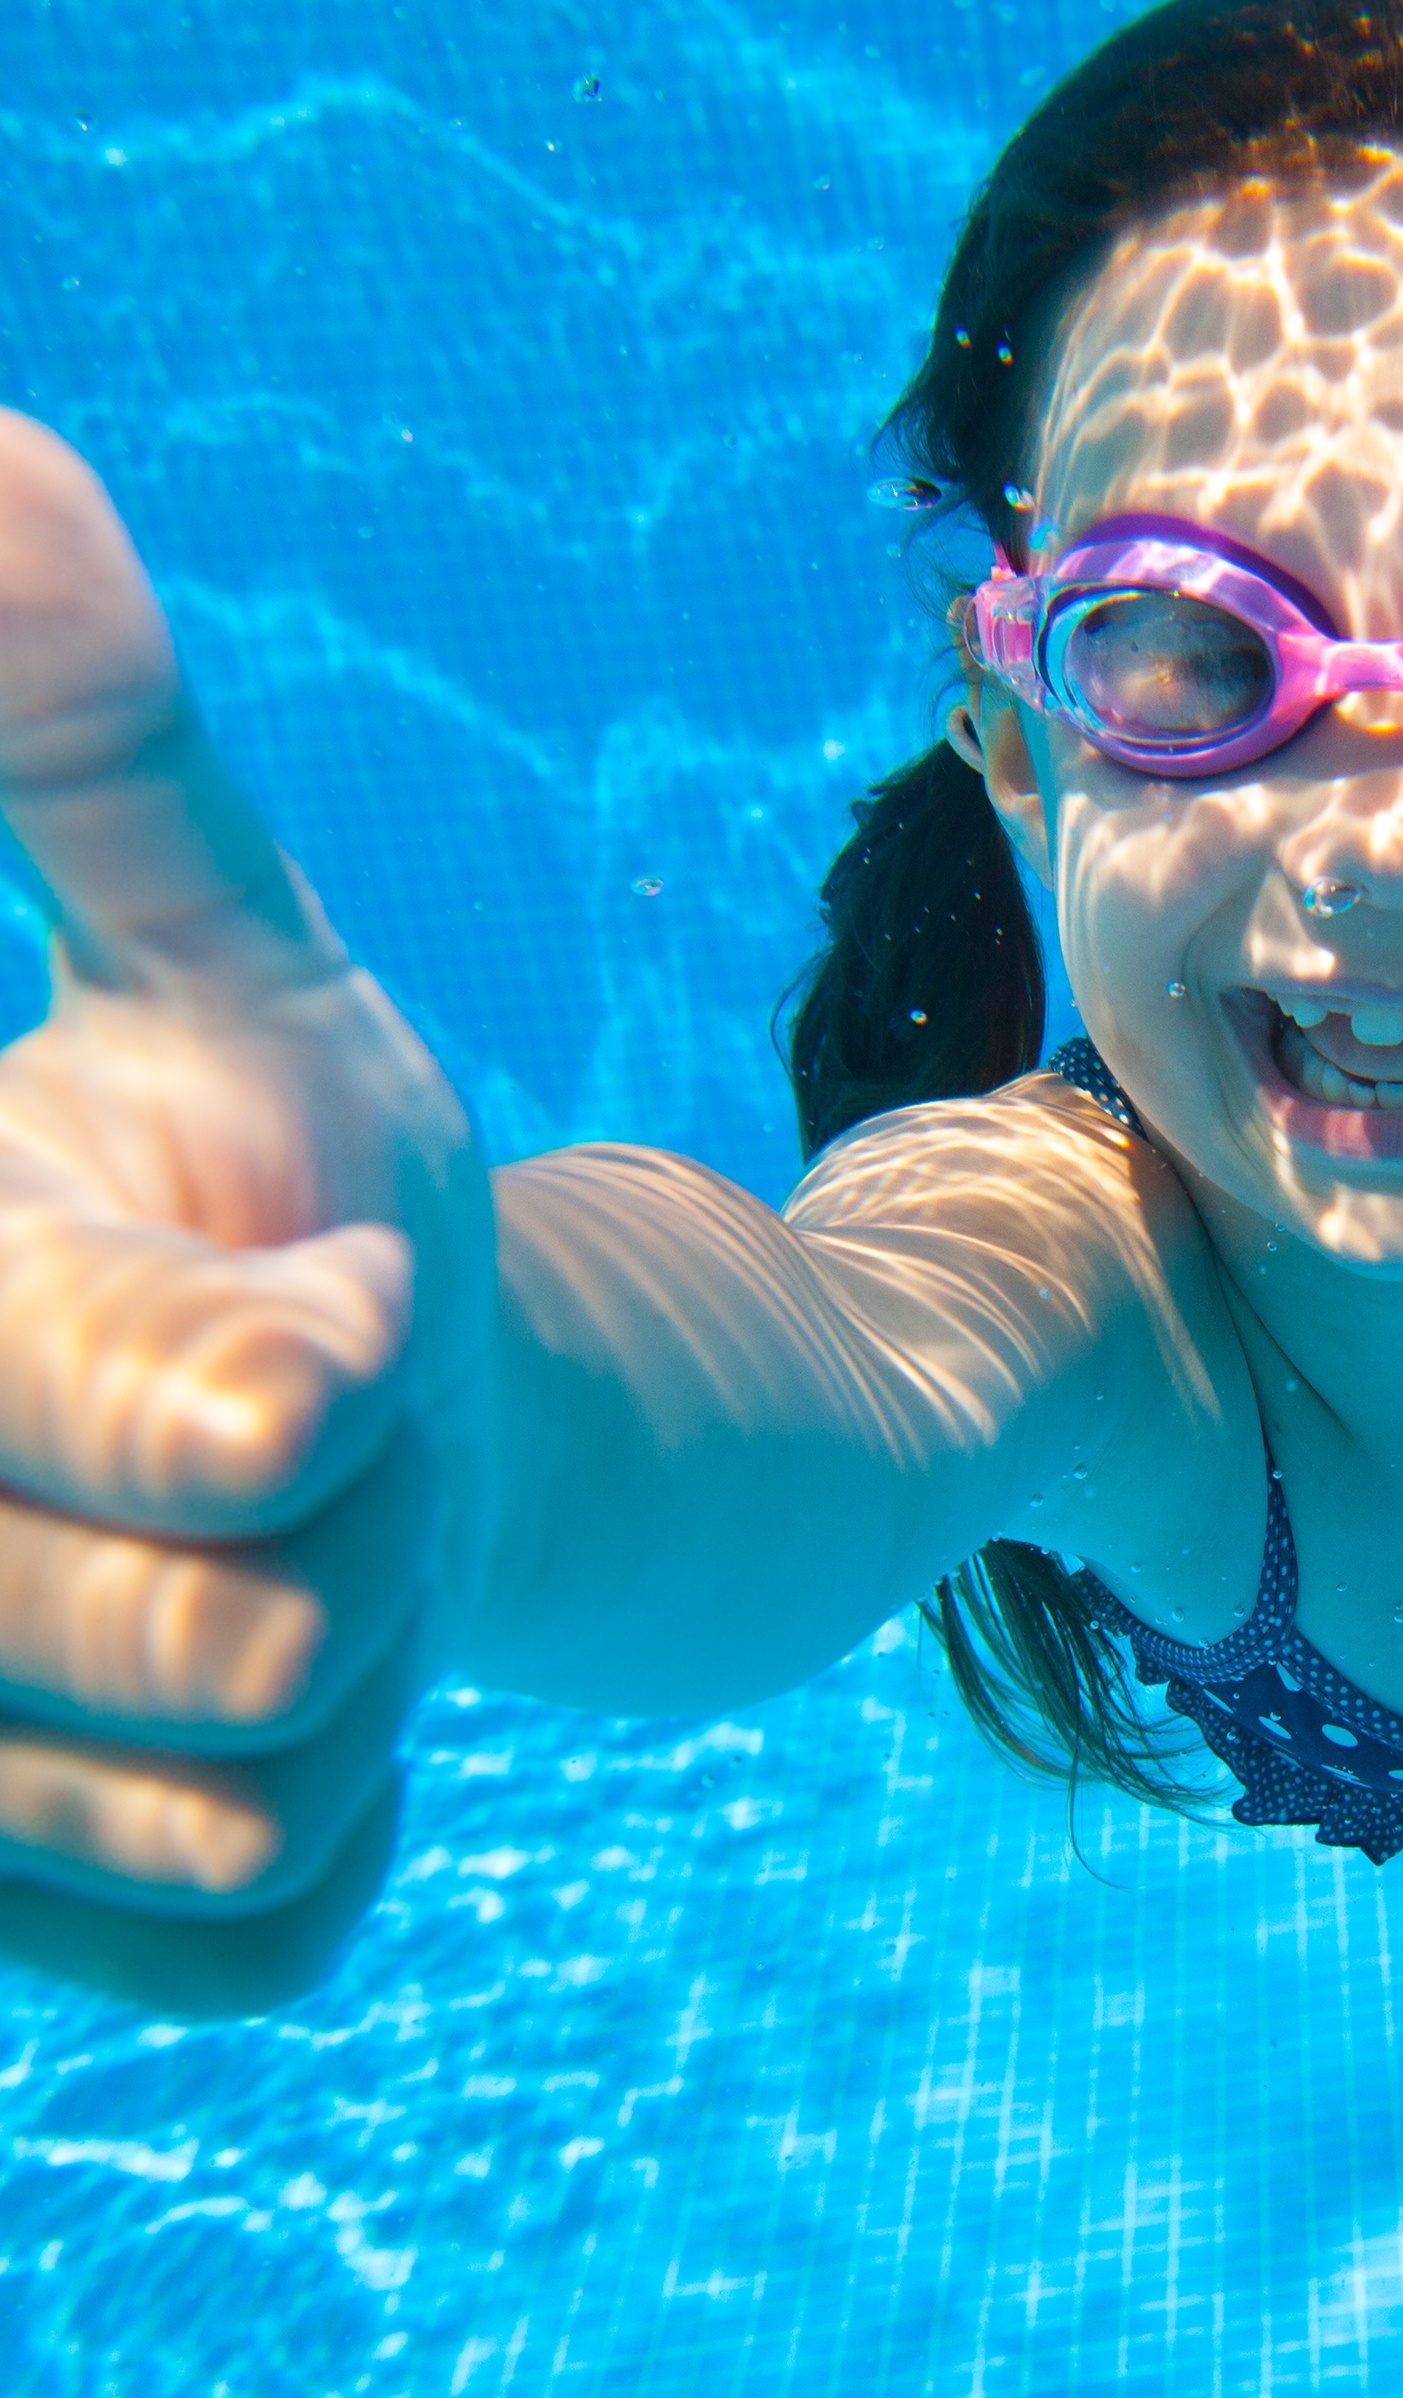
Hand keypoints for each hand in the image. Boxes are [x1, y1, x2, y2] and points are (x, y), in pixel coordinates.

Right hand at [0, 412, 495, 2009]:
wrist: (332, 1442)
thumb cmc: (286, 1184)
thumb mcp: (243, 966)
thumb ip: (106, 762)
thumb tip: (2, 454)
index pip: (183, 1421)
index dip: (279, 1388)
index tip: (344, 1327)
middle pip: (252, 1637)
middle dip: (371, 1526)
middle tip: (324, 1428)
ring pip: (264, 1797)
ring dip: (366, 1677)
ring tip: (279, 1559)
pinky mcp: (26, 1942)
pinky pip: (273, 1929)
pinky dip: (343, 1836)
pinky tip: (262, 1726)